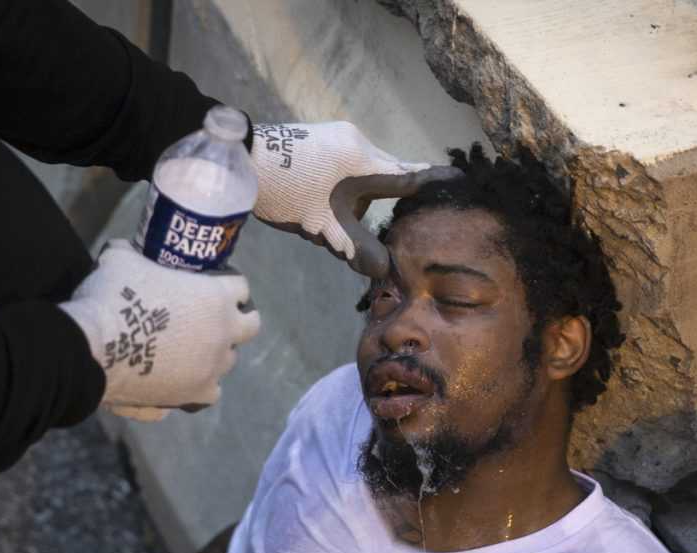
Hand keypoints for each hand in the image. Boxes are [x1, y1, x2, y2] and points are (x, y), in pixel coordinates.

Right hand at [59, 240, 260, 408]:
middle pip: (250, 326)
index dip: (228, 287)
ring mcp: (212, 366)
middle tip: (213, 321)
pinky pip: (211, 392)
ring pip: (229, 360)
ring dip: (216, 354)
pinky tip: (185, 380)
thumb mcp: (121, 259)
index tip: (214, 288)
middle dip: (236, 322)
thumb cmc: (111, 297)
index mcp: (215, 296)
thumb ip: (134, 254)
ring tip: (192, 352)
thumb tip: (125, 249)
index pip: (241, 288)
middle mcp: (223, 333)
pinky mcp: (196, 393)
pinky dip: (201, 386)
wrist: (91, 348)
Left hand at [250, 121, 452, 274]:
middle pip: (393, 172)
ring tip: (347, 220)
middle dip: (400, 195)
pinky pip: (353, 164)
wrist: (235, 159)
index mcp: (364, 160)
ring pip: (370, 171)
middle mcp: (358, 142)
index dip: (437, 181)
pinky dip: (353, 185)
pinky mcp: (325, 138)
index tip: (461, 182)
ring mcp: (340, 136)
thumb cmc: (283, 192)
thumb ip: (356, 247)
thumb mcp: (321, 226)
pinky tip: (335, 202)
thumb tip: (383, 272)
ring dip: (367, 195)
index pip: (411, 174)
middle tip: (413, 216)